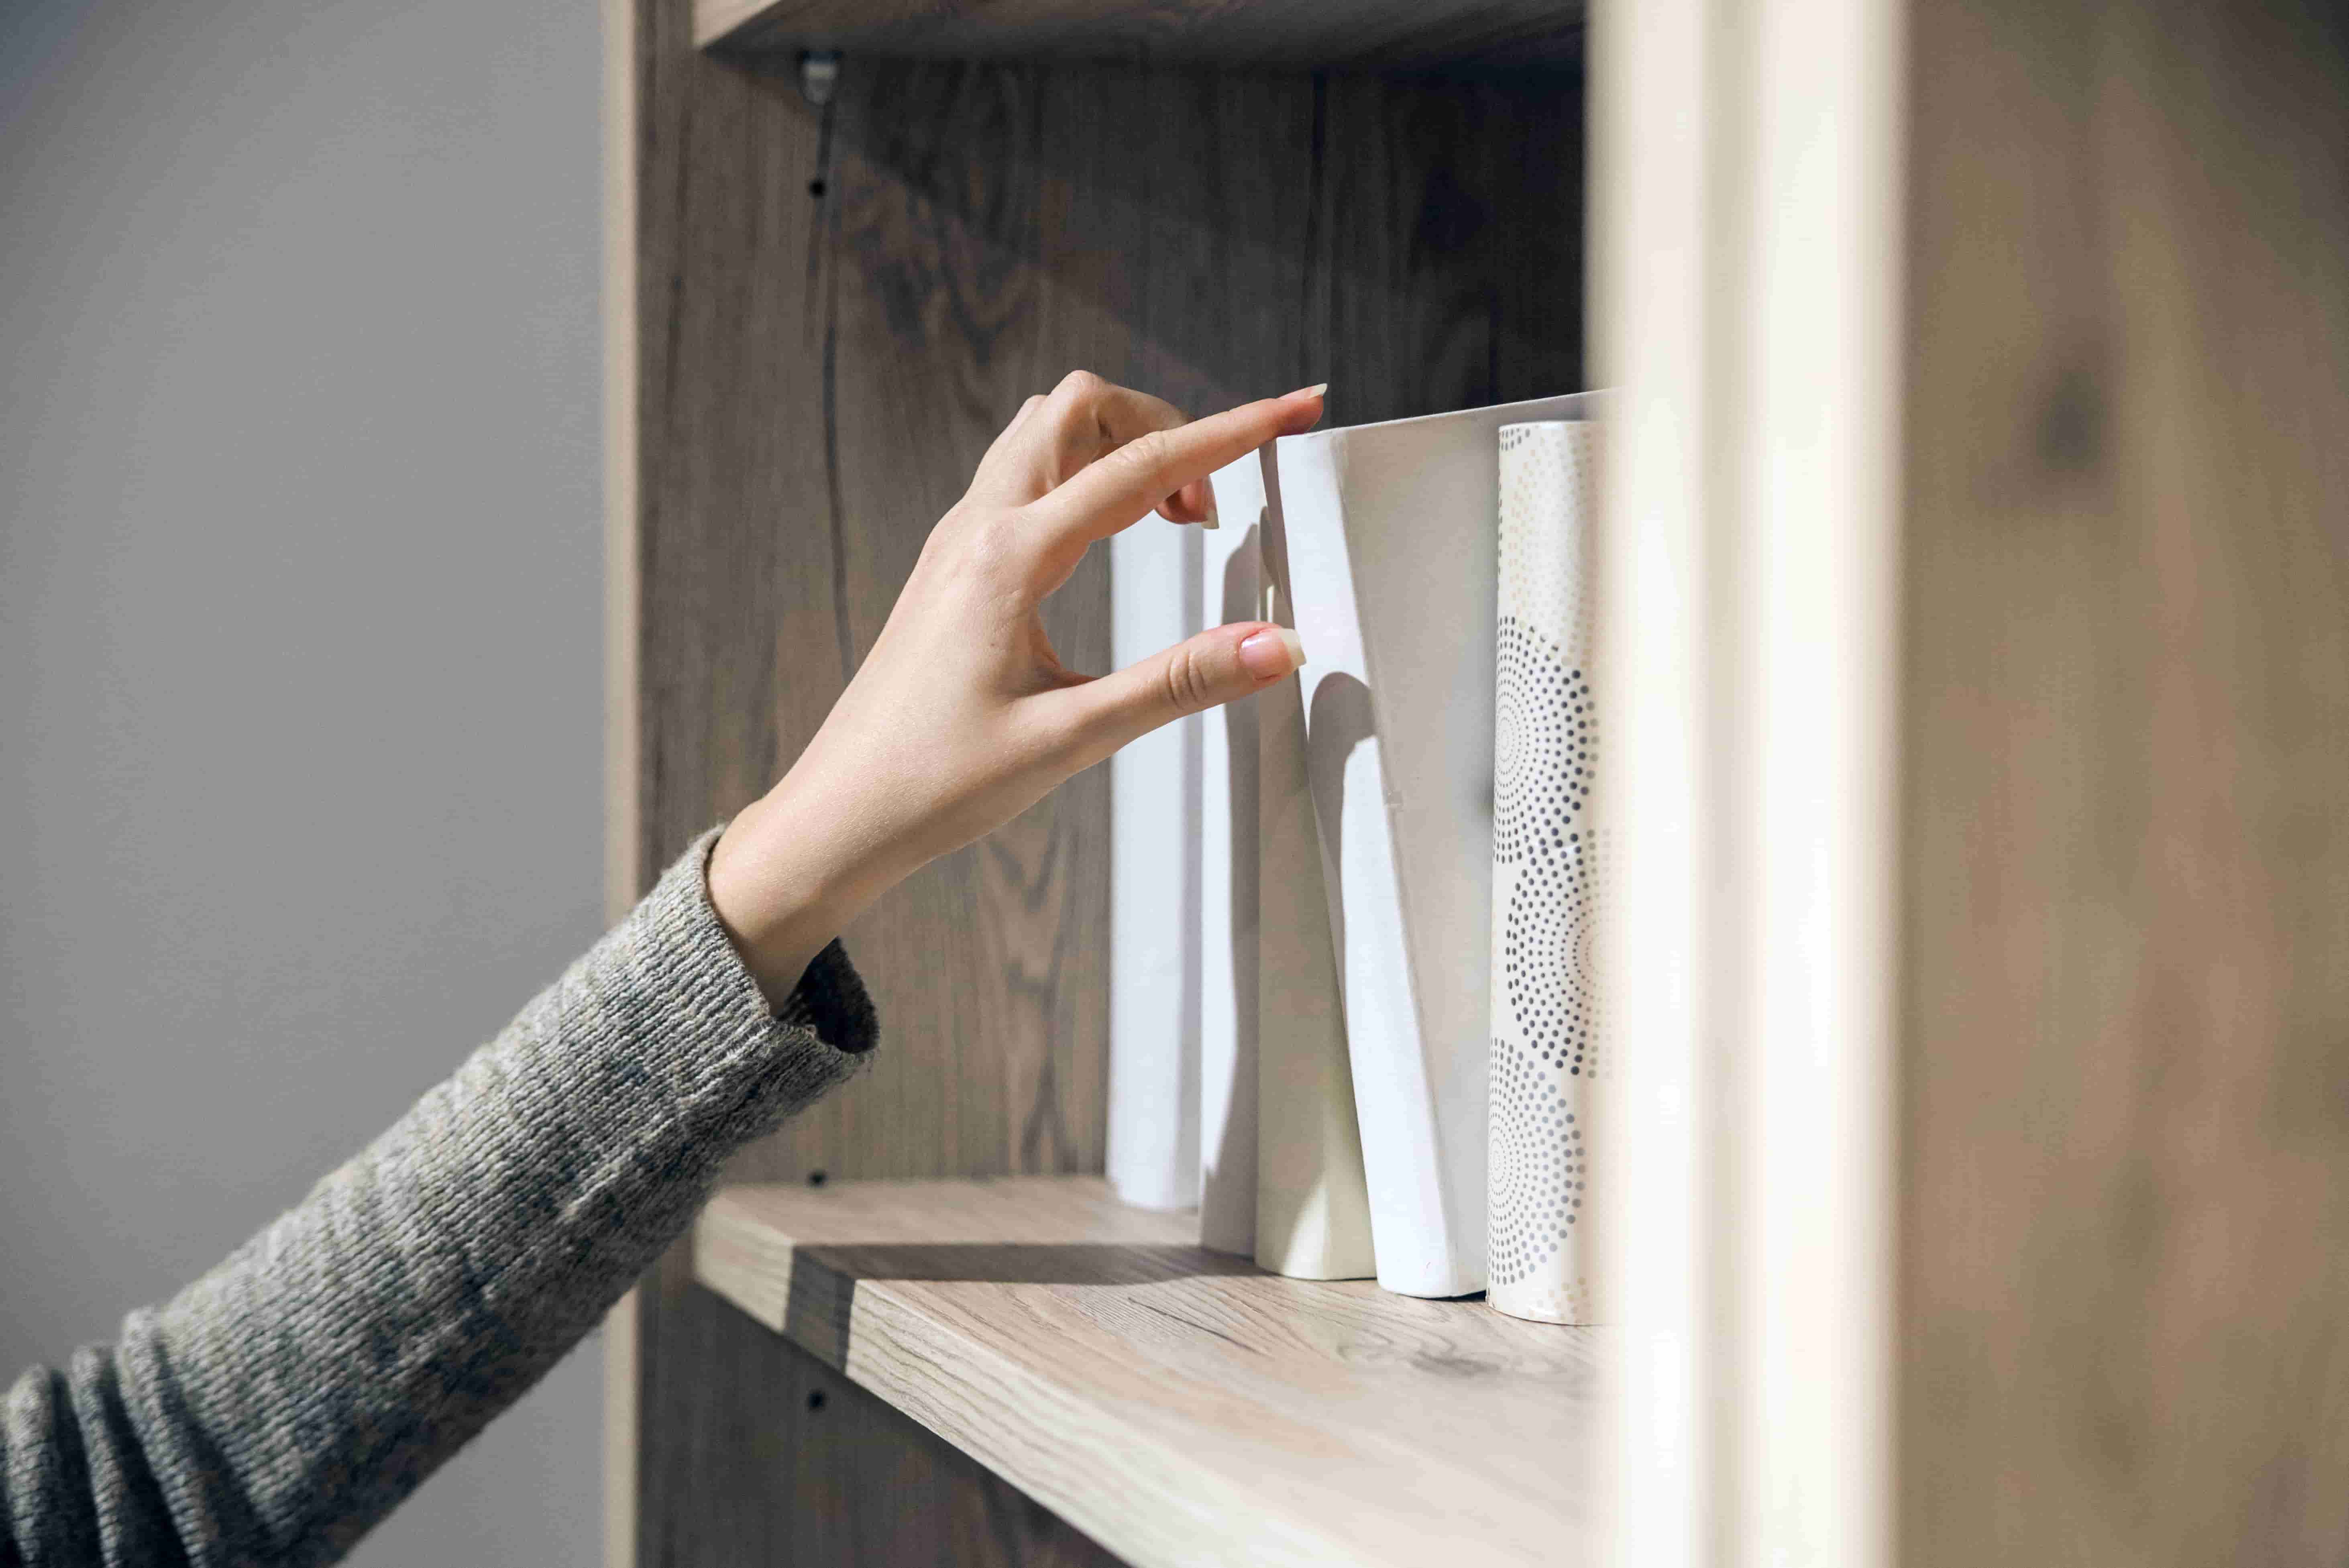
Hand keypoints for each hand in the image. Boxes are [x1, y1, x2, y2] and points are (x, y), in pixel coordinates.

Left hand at [708, 372, 1324, 1007]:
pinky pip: (1021, 478)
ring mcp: (957, 541)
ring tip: (1171, 522)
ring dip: (1117, 447)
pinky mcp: (951, 565)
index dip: (1232, 432)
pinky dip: (1081, 478)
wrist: (838, 816)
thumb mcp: (1071, 739)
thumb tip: (1275, 647)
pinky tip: (1111, 539)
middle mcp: (977, 529)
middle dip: (1163, 425)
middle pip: (1081, 407)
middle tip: (1211, 510)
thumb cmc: (934, 785)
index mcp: (1010, 559)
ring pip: (1045, 433)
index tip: (1295, 404)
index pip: (1143, 465)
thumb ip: (1177, 684)